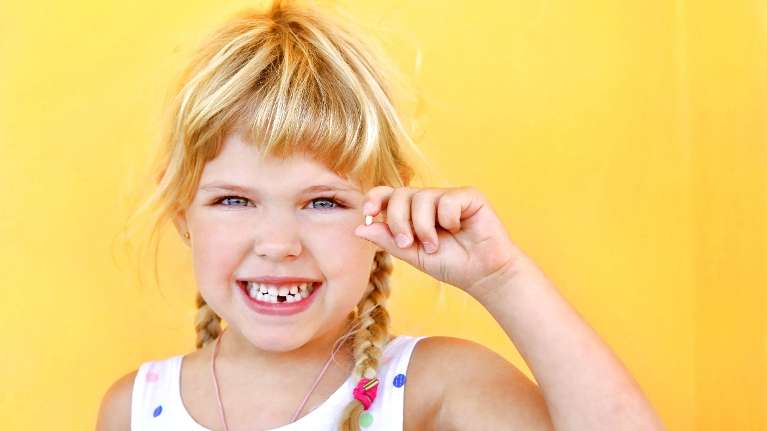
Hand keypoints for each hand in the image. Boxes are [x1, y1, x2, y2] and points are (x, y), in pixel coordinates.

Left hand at [353, 185, 528, 299]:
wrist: (482, 274)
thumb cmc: (451, 264)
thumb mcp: (413, 255)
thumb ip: (388, 241)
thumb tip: (359, 229)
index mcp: (412, 212)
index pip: (387, 194)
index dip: (375, 199)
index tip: (369, 214)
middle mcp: (428, 200)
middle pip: (400, 194)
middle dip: (398, 220)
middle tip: (408, 242)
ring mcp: (448, 196)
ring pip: (421, 197)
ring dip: (423, 227)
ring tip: (435, 245)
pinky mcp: (469, 196)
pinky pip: (446, 200)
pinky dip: (447, 220)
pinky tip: (458, 229)